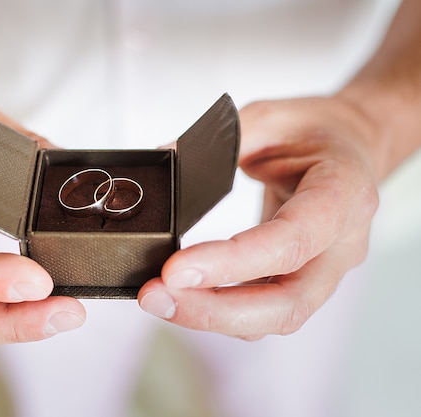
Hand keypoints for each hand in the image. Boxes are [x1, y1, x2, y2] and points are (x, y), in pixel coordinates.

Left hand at [138, 96, 380, 339]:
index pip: (290, 242)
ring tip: (158, 299)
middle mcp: (341, 244)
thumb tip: (164, 160)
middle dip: (214, 310)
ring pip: (273, 318)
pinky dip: (219, 310)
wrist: (348, 145)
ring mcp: (325, 270)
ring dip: (210, 317)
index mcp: (343, 193)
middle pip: (286, 304)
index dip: (232, 263)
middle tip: (156, 297)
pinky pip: (263, 311)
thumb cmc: (315, 130)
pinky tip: (182, 298)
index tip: (175, 271)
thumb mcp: (268, 118)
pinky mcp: (303, 281)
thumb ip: (220, 143)